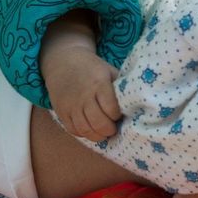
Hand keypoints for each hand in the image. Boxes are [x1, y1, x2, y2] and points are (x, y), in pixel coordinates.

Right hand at [40, 11, 121, 141]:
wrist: (63, 62)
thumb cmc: (92, 68)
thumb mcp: (109, 71)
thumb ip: (119, 86)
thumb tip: (135, 104)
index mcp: (98, 83)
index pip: (111, 108)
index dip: (117, 115)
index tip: (120, 115)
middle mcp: (84, 96)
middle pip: (98, 122)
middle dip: (109, 130)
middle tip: (113, 129)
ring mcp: (71, 105)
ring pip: (85, 129)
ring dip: (97, 135)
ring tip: (103, 132)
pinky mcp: (62, 111)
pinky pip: (73, 130)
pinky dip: (84, 134)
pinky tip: (90, 128)